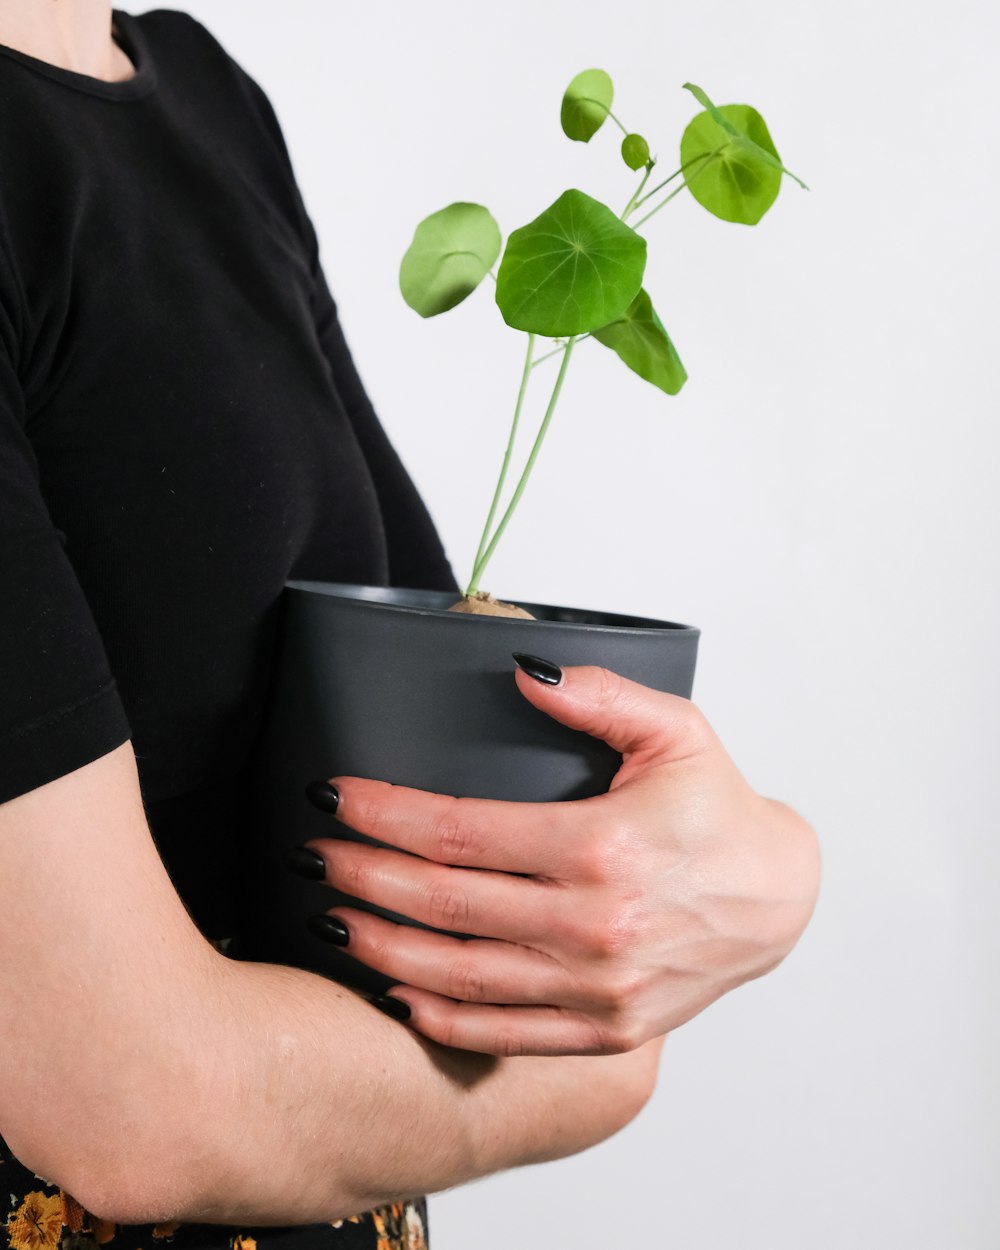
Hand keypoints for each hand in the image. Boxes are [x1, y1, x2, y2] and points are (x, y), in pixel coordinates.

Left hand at [301, 661, 820, 1055]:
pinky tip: (395, 994)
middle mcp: (596, 927)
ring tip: (334, 919)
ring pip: (460, 976)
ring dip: (384, 950)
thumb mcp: (676, 730)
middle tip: (316, 855)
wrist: (776, 899)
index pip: (461, 830)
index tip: (337, 795)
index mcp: (603, 848)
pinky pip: (504, 1034)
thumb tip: (522, 670)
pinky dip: (440, 1019)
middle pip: (446, 905)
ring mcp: (599, 990)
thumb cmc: (719, 810)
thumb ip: (599, 694)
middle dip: (366, 875)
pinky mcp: (605, 1030)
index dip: (386, 812)